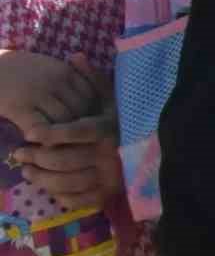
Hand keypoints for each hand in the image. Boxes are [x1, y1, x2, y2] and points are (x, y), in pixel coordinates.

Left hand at [14, 55, 119, 209]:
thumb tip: (75, 56)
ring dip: (40, 177)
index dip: (51, 133)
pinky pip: (76, 199)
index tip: (30, 133)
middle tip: (18, 154)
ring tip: (26, 169)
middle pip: (63, 159)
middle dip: (35, 157)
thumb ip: (93, 80)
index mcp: (109, 130)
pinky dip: (58, 195)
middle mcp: (109, 155)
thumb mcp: (112, 99)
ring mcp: (108, 177)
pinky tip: (47, 186)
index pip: (77, 131)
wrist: (153, 151)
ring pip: (65, 182)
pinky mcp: (106, 195)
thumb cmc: (125, 123)